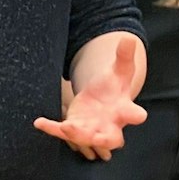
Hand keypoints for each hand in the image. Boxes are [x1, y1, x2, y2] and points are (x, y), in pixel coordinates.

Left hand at [35, 37, 146, 154]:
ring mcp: (92, 129)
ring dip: (76, 134)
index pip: (134, 115)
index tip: (139, 116)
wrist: (101, 98)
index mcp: (124, 110)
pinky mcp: (75, 127)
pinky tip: (39, 122)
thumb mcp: (120, 69)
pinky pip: (62, 131)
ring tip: (65, 127)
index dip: (137, 116)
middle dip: (105, 140)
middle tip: (99, 140)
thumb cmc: (114, 86)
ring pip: (86, 138)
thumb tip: (127, 38)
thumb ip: (124, 56)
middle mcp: (110, 125)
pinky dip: (51, 128)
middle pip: (113, 139)